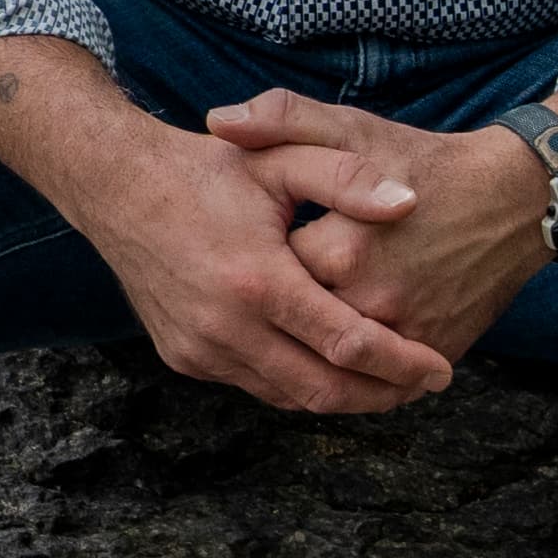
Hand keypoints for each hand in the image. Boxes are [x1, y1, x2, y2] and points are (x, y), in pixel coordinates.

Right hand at [75, 117, 456, 416]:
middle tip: (424, 386)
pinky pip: (256, 384)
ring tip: (386, 381)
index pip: (347, 343)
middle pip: (323, 389)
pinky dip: (297, 383)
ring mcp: (200, 349)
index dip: (402, 363)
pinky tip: (327, 364)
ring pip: (289, 397)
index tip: (441, 370)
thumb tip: (408, 203)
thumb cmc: (204, 169)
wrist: (115, 187)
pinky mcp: (184, 357)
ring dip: (341, 395)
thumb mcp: (279, 160)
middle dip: (381, 395)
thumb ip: (346, 178)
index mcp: (257, 280)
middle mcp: (225, 326)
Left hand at [207, 89, 549, 361]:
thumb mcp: (352, 128)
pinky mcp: (433, 353)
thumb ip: (282, 120)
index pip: (268, 274)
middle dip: (275, 311)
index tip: (248, 247)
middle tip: (260, 295)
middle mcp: (372, 301)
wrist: (513, 198)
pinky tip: (325, 354)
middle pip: (295, 325)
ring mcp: (406, 334)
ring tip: (283, 328)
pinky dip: (349, 372)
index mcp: (342, 249)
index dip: (255, 261)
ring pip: (332, 360)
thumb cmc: (423, 161)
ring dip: (305, 349)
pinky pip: (375, 381)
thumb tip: (218, 121)